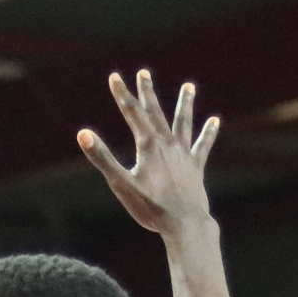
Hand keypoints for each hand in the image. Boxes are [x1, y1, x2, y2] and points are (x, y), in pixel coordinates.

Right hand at [79, 70, 219, 238]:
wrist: (184, 223)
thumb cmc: (151, 207)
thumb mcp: (121, 184)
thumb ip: (102, 158)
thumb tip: (83, 134)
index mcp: (149, 145)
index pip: (133, 113)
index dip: (122, 94)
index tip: (115, 77)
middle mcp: (168, 144)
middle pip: (155, 113)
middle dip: (147, 93)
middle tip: (143, 73)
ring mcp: (183, 154)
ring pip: (183, 123)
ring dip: (185, 104)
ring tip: (189, 87)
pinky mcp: (195, 167)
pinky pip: (202, 145)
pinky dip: (208, 133)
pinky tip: (214, 121)